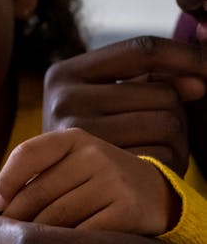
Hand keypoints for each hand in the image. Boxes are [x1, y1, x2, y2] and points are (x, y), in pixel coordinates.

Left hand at [0, 127, 177, 234]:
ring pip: (55, 220)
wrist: (156, 197)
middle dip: (9, 225)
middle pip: (36, 194)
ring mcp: (113, 182)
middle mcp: (94, 155)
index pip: (27, 153)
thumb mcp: (69, 170)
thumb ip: (32, 182)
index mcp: (73, 140)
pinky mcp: (127, 212)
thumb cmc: (96, 187)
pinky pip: (79, 240)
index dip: (4, 182)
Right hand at [43, 36, 206, 175]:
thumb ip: (150, 78)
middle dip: (177, 109)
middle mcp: (64, 101)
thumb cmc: (88, 138)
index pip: (141, 50)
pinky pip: (162, 155)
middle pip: (162, 92)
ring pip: (167, 123)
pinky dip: (168, 161)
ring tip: (156, 148)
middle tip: (162, 128)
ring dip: (177, 137)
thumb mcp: (104, 98)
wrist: (52, 193)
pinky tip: (152, 167)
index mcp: (65, 73)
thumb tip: (199, 84)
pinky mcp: (97, 172)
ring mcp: (78, 138)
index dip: (186, 54)